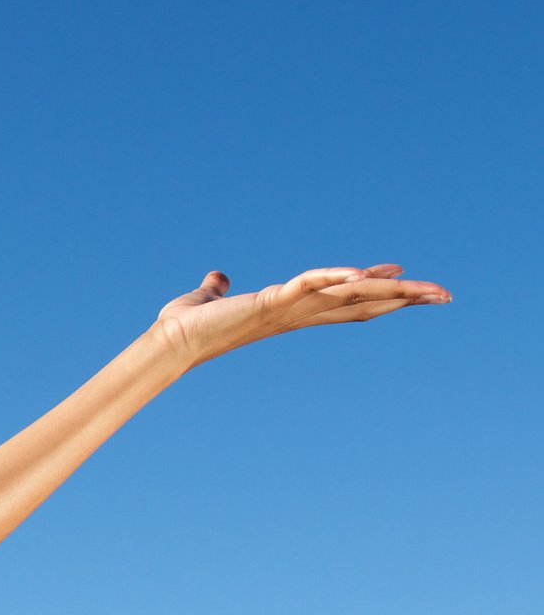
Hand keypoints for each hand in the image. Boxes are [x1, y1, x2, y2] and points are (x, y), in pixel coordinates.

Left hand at [150, 263, 451, 372]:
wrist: (167, 341)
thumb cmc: (187, 324)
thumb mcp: (210, 298)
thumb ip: (219, 288)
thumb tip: (218, 277)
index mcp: (290, 311)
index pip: (344, 303)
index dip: (377, 294)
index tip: (407, 282)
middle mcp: (296, 313)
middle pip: (362, 305)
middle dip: (404, 299)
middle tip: (446, 294)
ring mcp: (287, 309)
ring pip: (349, 297)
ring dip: (389, 290)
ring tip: (428, 288)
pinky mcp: (270, 302)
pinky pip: (309, 286)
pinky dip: (333, 277)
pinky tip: (359, 274)